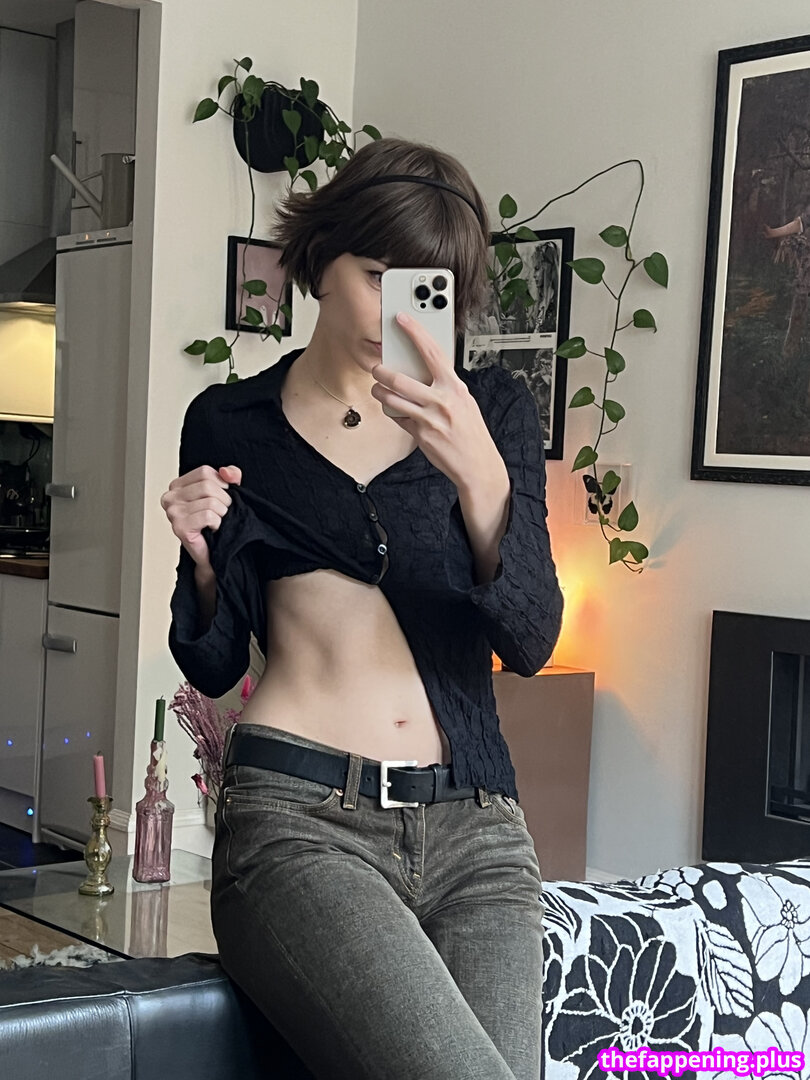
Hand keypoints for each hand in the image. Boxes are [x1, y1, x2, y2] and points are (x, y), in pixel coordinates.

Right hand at [160, 464, 241, 567]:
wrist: (214, 553)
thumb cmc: (217, 523)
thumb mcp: (226, 492)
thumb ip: (230, 475)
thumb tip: (226, 471)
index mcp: (177, 486)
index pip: (205, 472)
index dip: (221, 485)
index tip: (221, 498)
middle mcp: (170, 498)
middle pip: (208, 486)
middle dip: (223, 500)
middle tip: (220, 514)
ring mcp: (173, 513)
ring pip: (211, 501)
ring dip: (222, 514)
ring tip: (216, 522)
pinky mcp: (180, 527)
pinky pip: (209, 516)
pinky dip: (218, 523)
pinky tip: (212, 530)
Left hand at [370, 312, 503, 491]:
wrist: (477, 464)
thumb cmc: (471, 432)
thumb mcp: (464, 401)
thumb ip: (445, 386)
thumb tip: (424, 372)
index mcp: (455, 387)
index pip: (432, 352)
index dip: (415, 333)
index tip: (402, 320)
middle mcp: (442, 400)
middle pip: (401, 379)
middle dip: (382, 372)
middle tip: (377, 369)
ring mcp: (429, 419)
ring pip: (392, 399)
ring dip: (379, 393)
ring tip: (377, 390)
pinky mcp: (420, 435)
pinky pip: (398, 418)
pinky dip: (391, 412)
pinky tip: (392, 409)